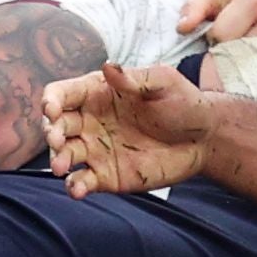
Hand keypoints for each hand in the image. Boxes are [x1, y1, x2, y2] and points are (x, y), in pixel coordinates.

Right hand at [41, 58, 209, 196]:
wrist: (205, 139)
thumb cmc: (184, 103)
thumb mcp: (164, 82)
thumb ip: (134, 78)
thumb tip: (107, 67)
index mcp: (98, 93)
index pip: (63, 94)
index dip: (51, 100)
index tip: (52, 110)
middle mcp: (91, 121)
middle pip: (57, 125)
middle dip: (52, 132)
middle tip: (58, 140)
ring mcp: (97, 150)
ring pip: (64, 154)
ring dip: (58, 160)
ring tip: (61, 167)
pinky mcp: (106, 175)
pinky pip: (82, 181)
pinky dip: (74, 186)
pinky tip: (76, 189)